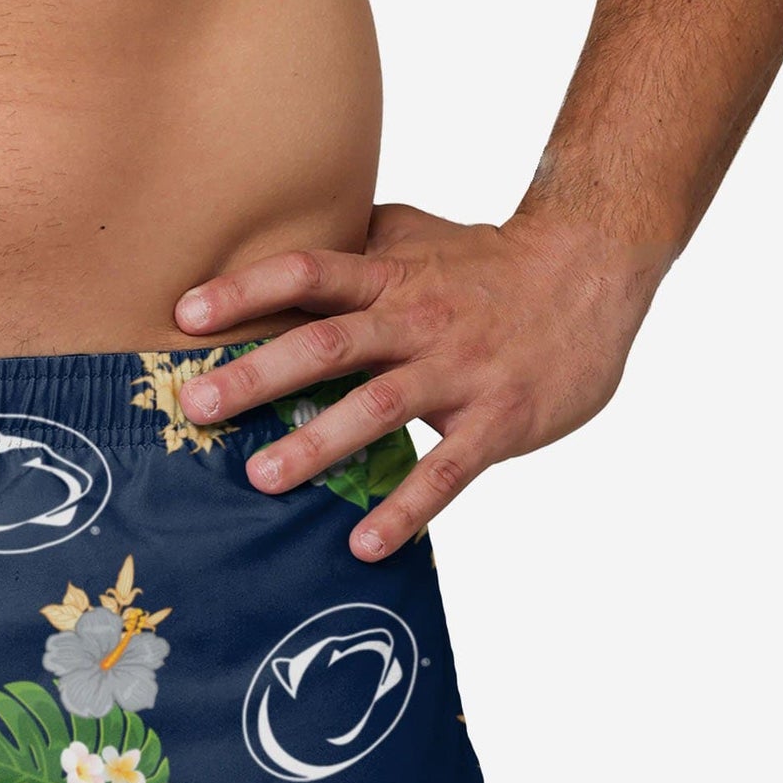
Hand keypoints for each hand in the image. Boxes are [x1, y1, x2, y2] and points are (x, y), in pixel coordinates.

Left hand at [173, 205, 664, 559]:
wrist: (596, 267)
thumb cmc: (488, 262)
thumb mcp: (418, 236)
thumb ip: (352, 245)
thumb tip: (275, 244)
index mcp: (390, 278)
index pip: (309, 273)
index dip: (247, 290)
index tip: (186, 316)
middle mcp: (417, 321)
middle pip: (329, 343)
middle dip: (259, 375)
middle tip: (198, 407)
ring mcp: (458, 371)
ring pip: (379, 406)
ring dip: (318, 444)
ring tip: (262, 478)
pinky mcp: (498, 420)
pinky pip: (447, 471)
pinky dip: (406, 509)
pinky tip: (365, 546)